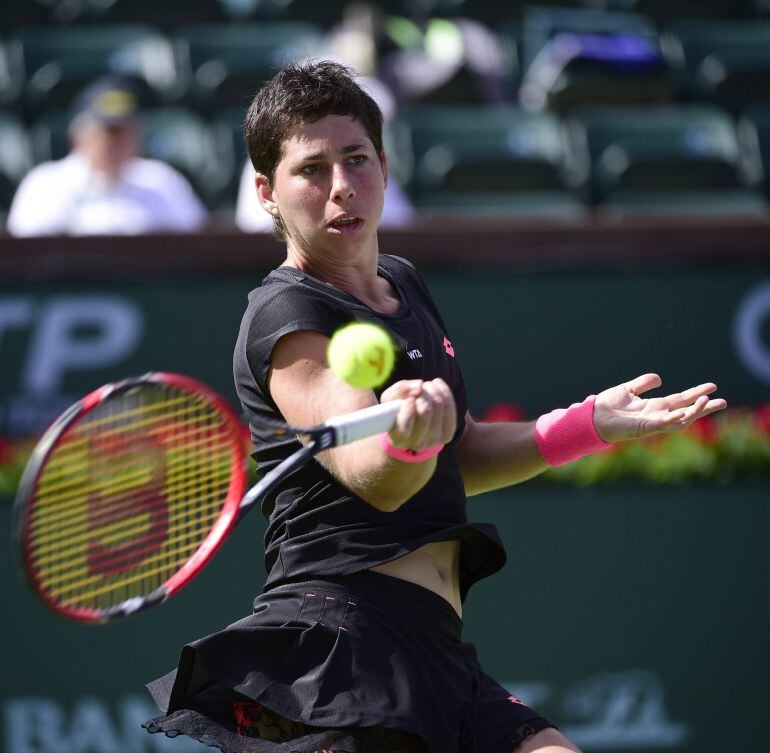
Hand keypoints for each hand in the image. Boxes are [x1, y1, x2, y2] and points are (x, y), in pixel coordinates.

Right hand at [380, 378, 456, 450]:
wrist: (412, 423)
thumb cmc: (397, 409)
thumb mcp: (390, 398)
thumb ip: (400, 389)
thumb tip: (419, 385)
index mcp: (398, 439)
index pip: (404, 427)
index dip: (408, 409)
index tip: (409, 399)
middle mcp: (416, 444)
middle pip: (425, 410)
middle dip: (422, 393)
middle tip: (418, 389)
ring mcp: (434, 441)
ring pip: (439, 404)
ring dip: (432, 389)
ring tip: (425, 387)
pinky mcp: (447, 435)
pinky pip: (450, 406)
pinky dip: (444, 391)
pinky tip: (437, 386)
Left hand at [593, 373, 726, 443]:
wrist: (592, 417)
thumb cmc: (607, 406)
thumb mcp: (628, 389)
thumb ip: (643, 384)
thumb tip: (660, 378)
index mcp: (654, 406)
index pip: (681, 400)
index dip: (696, 393)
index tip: (713, 387)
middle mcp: (656, 416)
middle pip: (686, 411)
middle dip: (704, 407)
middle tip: (723, 402)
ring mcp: (651, 423)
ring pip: (679, 420)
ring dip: (694, 412)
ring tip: (707, 402)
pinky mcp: (642, 429)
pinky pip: (661, 426)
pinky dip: (673, 420)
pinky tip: (683, 414)